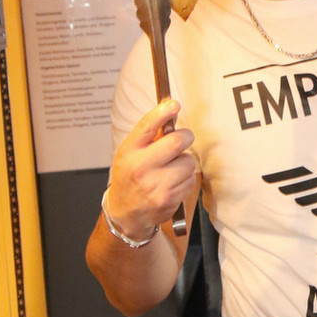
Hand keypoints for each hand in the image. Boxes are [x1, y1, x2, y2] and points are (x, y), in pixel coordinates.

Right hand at [107, 99, 196, 240]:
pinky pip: (190, 179)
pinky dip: (186, 178)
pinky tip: (172, 182)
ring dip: (185, 161)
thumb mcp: (131, 152)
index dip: (162, 112)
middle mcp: (141, 167)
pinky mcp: (169, 198)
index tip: (174, 104)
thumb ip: (150, 135)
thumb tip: (171, 110)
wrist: (126, 212)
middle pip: (177, 141)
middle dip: (185, 137)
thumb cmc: (130, 176)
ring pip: (188, 161)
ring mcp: (156, 184)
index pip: (147, 126)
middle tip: (183, 139)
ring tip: (172, 168)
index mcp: (130, 151)